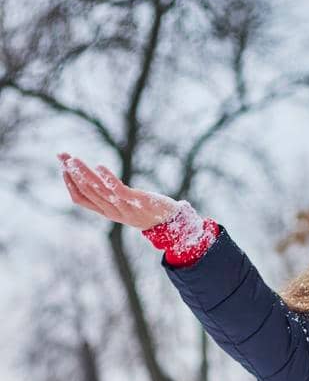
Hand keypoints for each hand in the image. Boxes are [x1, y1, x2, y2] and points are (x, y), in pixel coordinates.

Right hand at [58, 153, 179, 230]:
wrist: (173, 223)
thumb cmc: (147, 210)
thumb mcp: (124, 204)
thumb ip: (110, 195)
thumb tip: (96, 177)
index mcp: (107, 212)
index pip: (81, 199)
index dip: (69, 183)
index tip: (62, 167)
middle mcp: (112, 212)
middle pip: (86, 192)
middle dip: (72, 173)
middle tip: (62, 157)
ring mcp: (124, 208)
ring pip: (98, 191)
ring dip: (84, 174)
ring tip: (74, 160)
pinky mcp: (138, 203)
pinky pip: (119, 191)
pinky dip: (108, 179)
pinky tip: (100, 166)